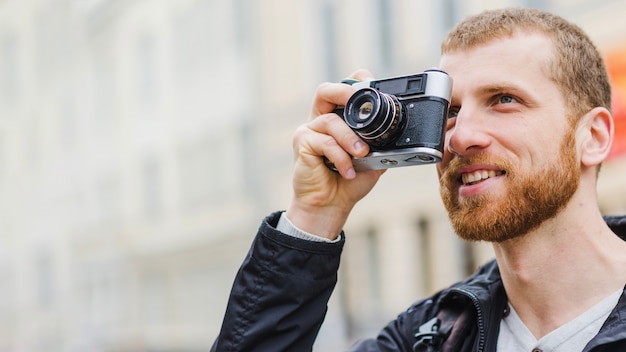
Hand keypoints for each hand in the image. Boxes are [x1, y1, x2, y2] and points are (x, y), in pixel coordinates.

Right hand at [286, 70, 385, 239]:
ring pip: (330, 121)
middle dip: (344, 92)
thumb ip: (382, 143)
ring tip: (362, 154)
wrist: (331, 206)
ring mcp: (309, 131)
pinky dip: (340, 156)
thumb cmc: (349, 183)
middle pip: (326, 91)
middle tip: (361, 103)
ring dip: (350, 138)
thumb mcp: (374, 160)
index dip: (355, 82)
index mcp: (338, 120)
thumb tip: (402, 133)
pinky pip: (324, 142)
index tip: (371, 85)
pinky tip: (348, 171)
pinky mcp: (302, 144)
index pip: (343, 90)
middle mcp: (320, 120)